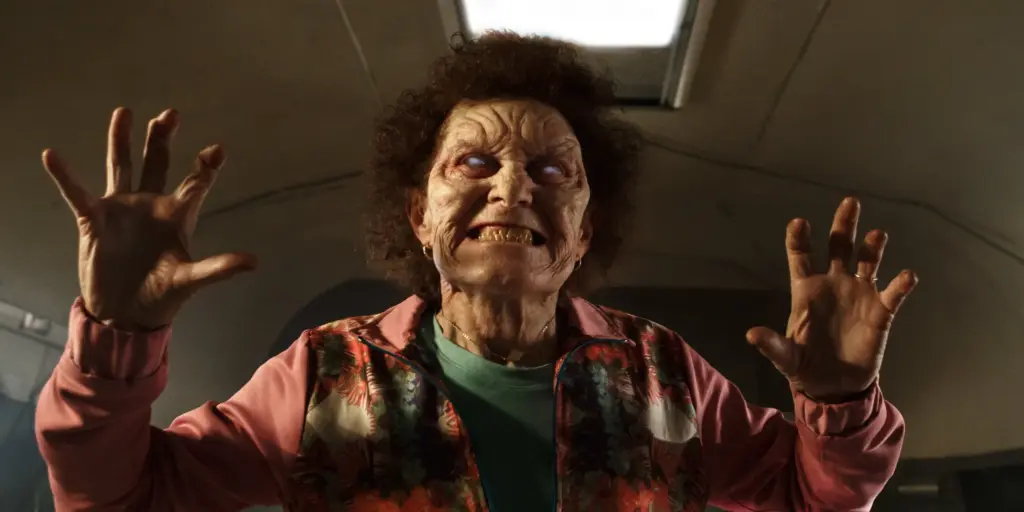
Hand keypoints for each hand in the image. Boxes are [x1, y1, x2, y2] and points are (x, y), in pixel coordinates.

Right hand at [42, 107, 255, 328]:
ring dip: (122, 140)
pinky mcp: (95, 220)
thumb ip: (218, 268)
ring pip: (122, 167)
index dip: (206, 167)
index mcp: (178, 216)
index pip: (195, 184)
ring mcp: (123, 209)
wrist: (125, 314)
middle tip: (171, 114)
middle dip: (163, 139)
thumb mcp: (191, 281)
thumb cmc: (162, 295)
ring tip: (124, 112)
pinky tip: (52, 155)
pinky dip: (65, 176)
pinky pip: (78, 193)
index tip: (217, 150)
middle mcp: (151, 205)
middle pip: (158, 163)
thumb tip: (253, 262)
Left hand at [746, 197, 917, 401]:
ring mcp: (858, 295)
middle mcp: (833, 285)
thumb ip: (772, 345)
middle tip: (850, 202)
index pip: (801, 257)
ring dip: (873, 248)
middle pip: (839, 247)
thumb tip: (751, 335)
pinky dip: (901, 285)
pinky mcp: (880, 312)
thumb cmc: (805, 366)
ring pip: (867, 262)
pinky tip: (907, 277)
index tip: (799, 222)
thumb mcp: (785, 358)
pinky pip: (892, 294)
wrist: (834, 387)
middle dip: (843, 225)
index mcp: (806, 290)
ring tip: (877, 235)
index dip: (799, 239)